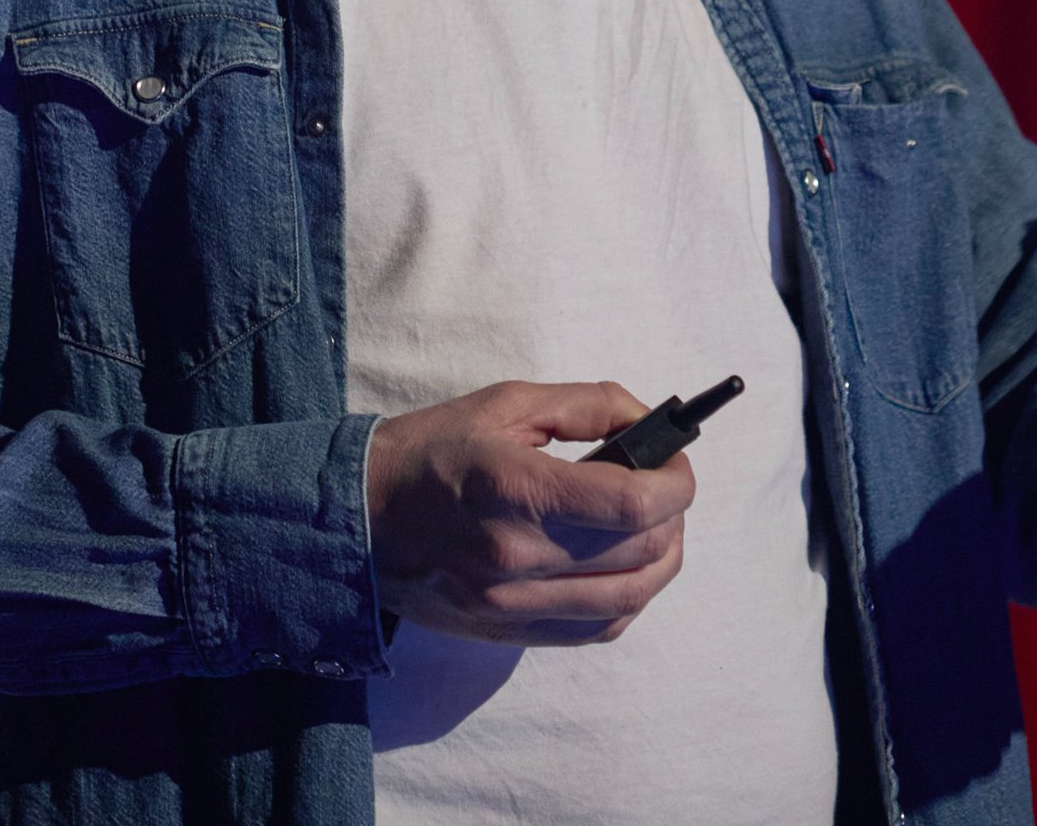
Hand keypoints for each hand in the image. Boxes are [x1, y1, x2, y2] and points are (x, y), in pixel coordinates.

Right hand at [363, 381, 693, 646]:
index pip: (633, 504)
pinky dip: (629, 598)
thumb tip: (650, 419)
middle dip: (674, 515)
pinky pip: (598, 628)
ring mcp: (514, 604)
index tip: (677, 463)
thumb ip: (586, 405)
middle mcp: (518, 557)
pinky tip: (623, 566)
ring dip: (661, 560)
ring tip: (654, 526)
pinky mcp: (511, 632)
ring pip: (630, 599)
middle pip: (642, 552)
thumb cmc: (430, 452)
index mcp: (517, 490)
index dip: (676, 483)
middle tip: (665, 486)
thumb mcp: (505, 404)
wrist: (358, 519)